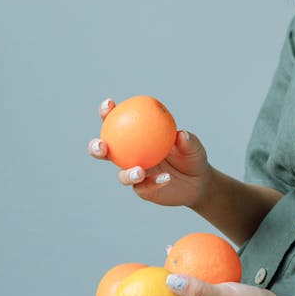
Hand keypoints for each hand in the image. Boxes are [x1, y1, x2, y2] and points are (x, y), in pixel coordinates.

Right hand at [88, 97, 210, 208]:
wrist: (198, 181)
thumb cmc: (192, 156)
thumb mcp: (193, 146)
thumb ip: (187, 140)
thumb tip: (181, 134)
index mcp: (138, 137)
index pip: (117, 122)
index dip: (107, 113)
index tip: (109, 105)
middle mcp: (131, 155)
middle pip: (107, 152)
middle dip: (96, 147)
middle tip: (101, 145)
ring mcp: (135, 174)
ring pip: (122, 175)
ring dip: (127, 173)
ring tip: (139, 171)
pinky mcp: (143, 191)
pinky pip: (144, 187)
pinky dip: (153, 183)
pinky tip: (165, 179)